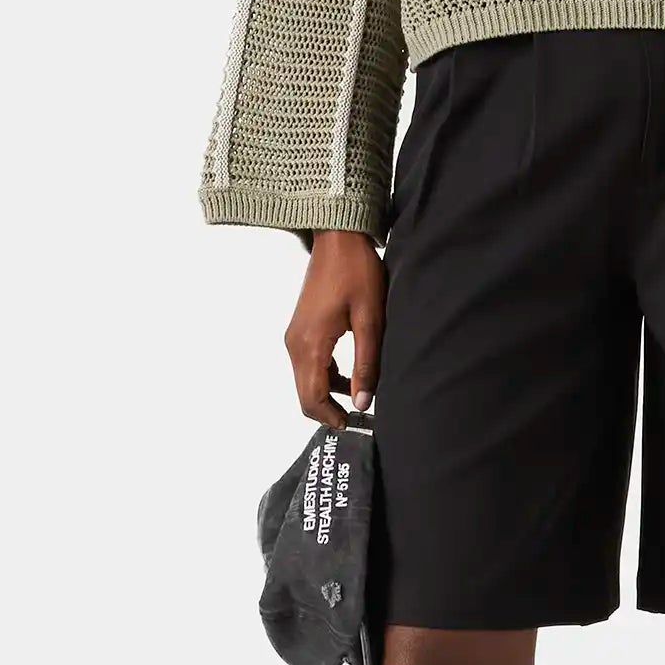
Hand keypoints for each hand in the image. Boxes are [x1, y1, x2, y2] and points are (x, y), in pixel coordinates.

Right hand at [286, 229, 383, 427]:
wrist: (337, 238)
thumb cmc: (357, 272)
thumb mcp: (370, 320)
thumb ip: (367, 364)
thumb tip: (363, 402)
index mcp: (311, 344)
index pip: (312, 397)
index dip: (331, 417)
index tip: (353, 426)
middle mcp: (295, 344)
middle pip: (305, 394)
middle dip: (328, 411)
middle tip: (357, 419)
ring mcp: (294, 336)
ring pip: (306, 381)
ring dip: (328, 394)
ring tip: (360, 398)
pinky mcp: (300, 330)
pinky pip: (308, 364)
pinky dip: (326, 377)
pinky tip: (352, 376)